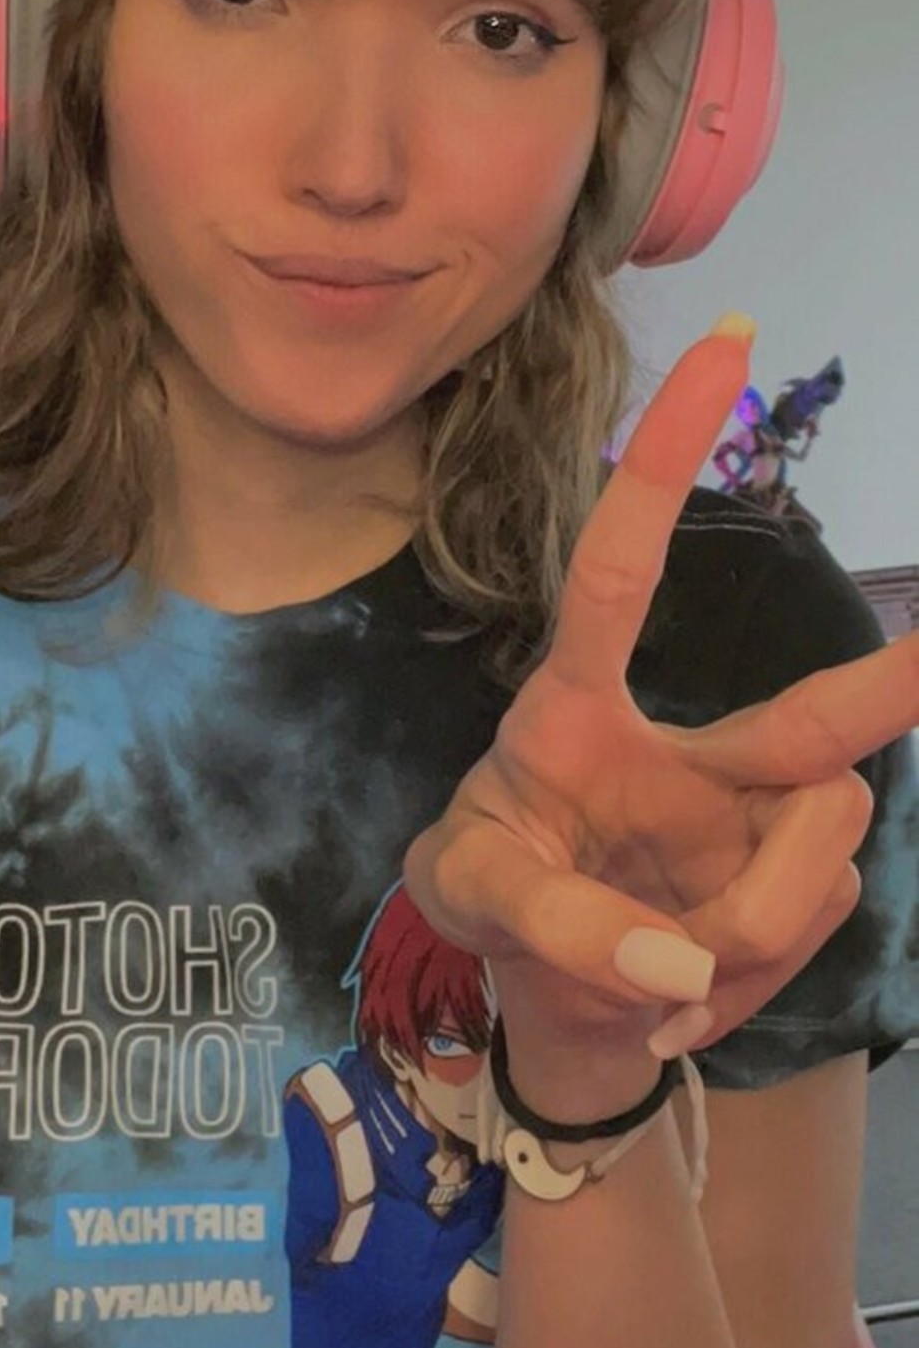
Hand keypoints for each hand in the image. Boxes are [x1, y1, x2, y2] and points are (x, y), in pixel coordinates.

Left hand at [404, 318, 918, 1079]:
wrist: (562, 1004)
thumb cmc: (498, 900)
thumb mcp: (471, 901)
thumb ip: (551, 921)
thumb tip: (672, 960)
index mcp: (581, 709)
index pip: (620, 570)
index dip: (669, 464)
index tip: (727, 343)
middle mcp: (692, 748)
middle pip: (808, 718)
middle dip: (891, 686)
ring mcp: (757, 819)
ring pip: (817, 849)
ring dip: (745, 931)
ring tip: (658, 981)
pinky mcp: (800, 885)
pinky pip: (811, 924)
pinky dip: (742, 982)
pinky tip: (683, 997)